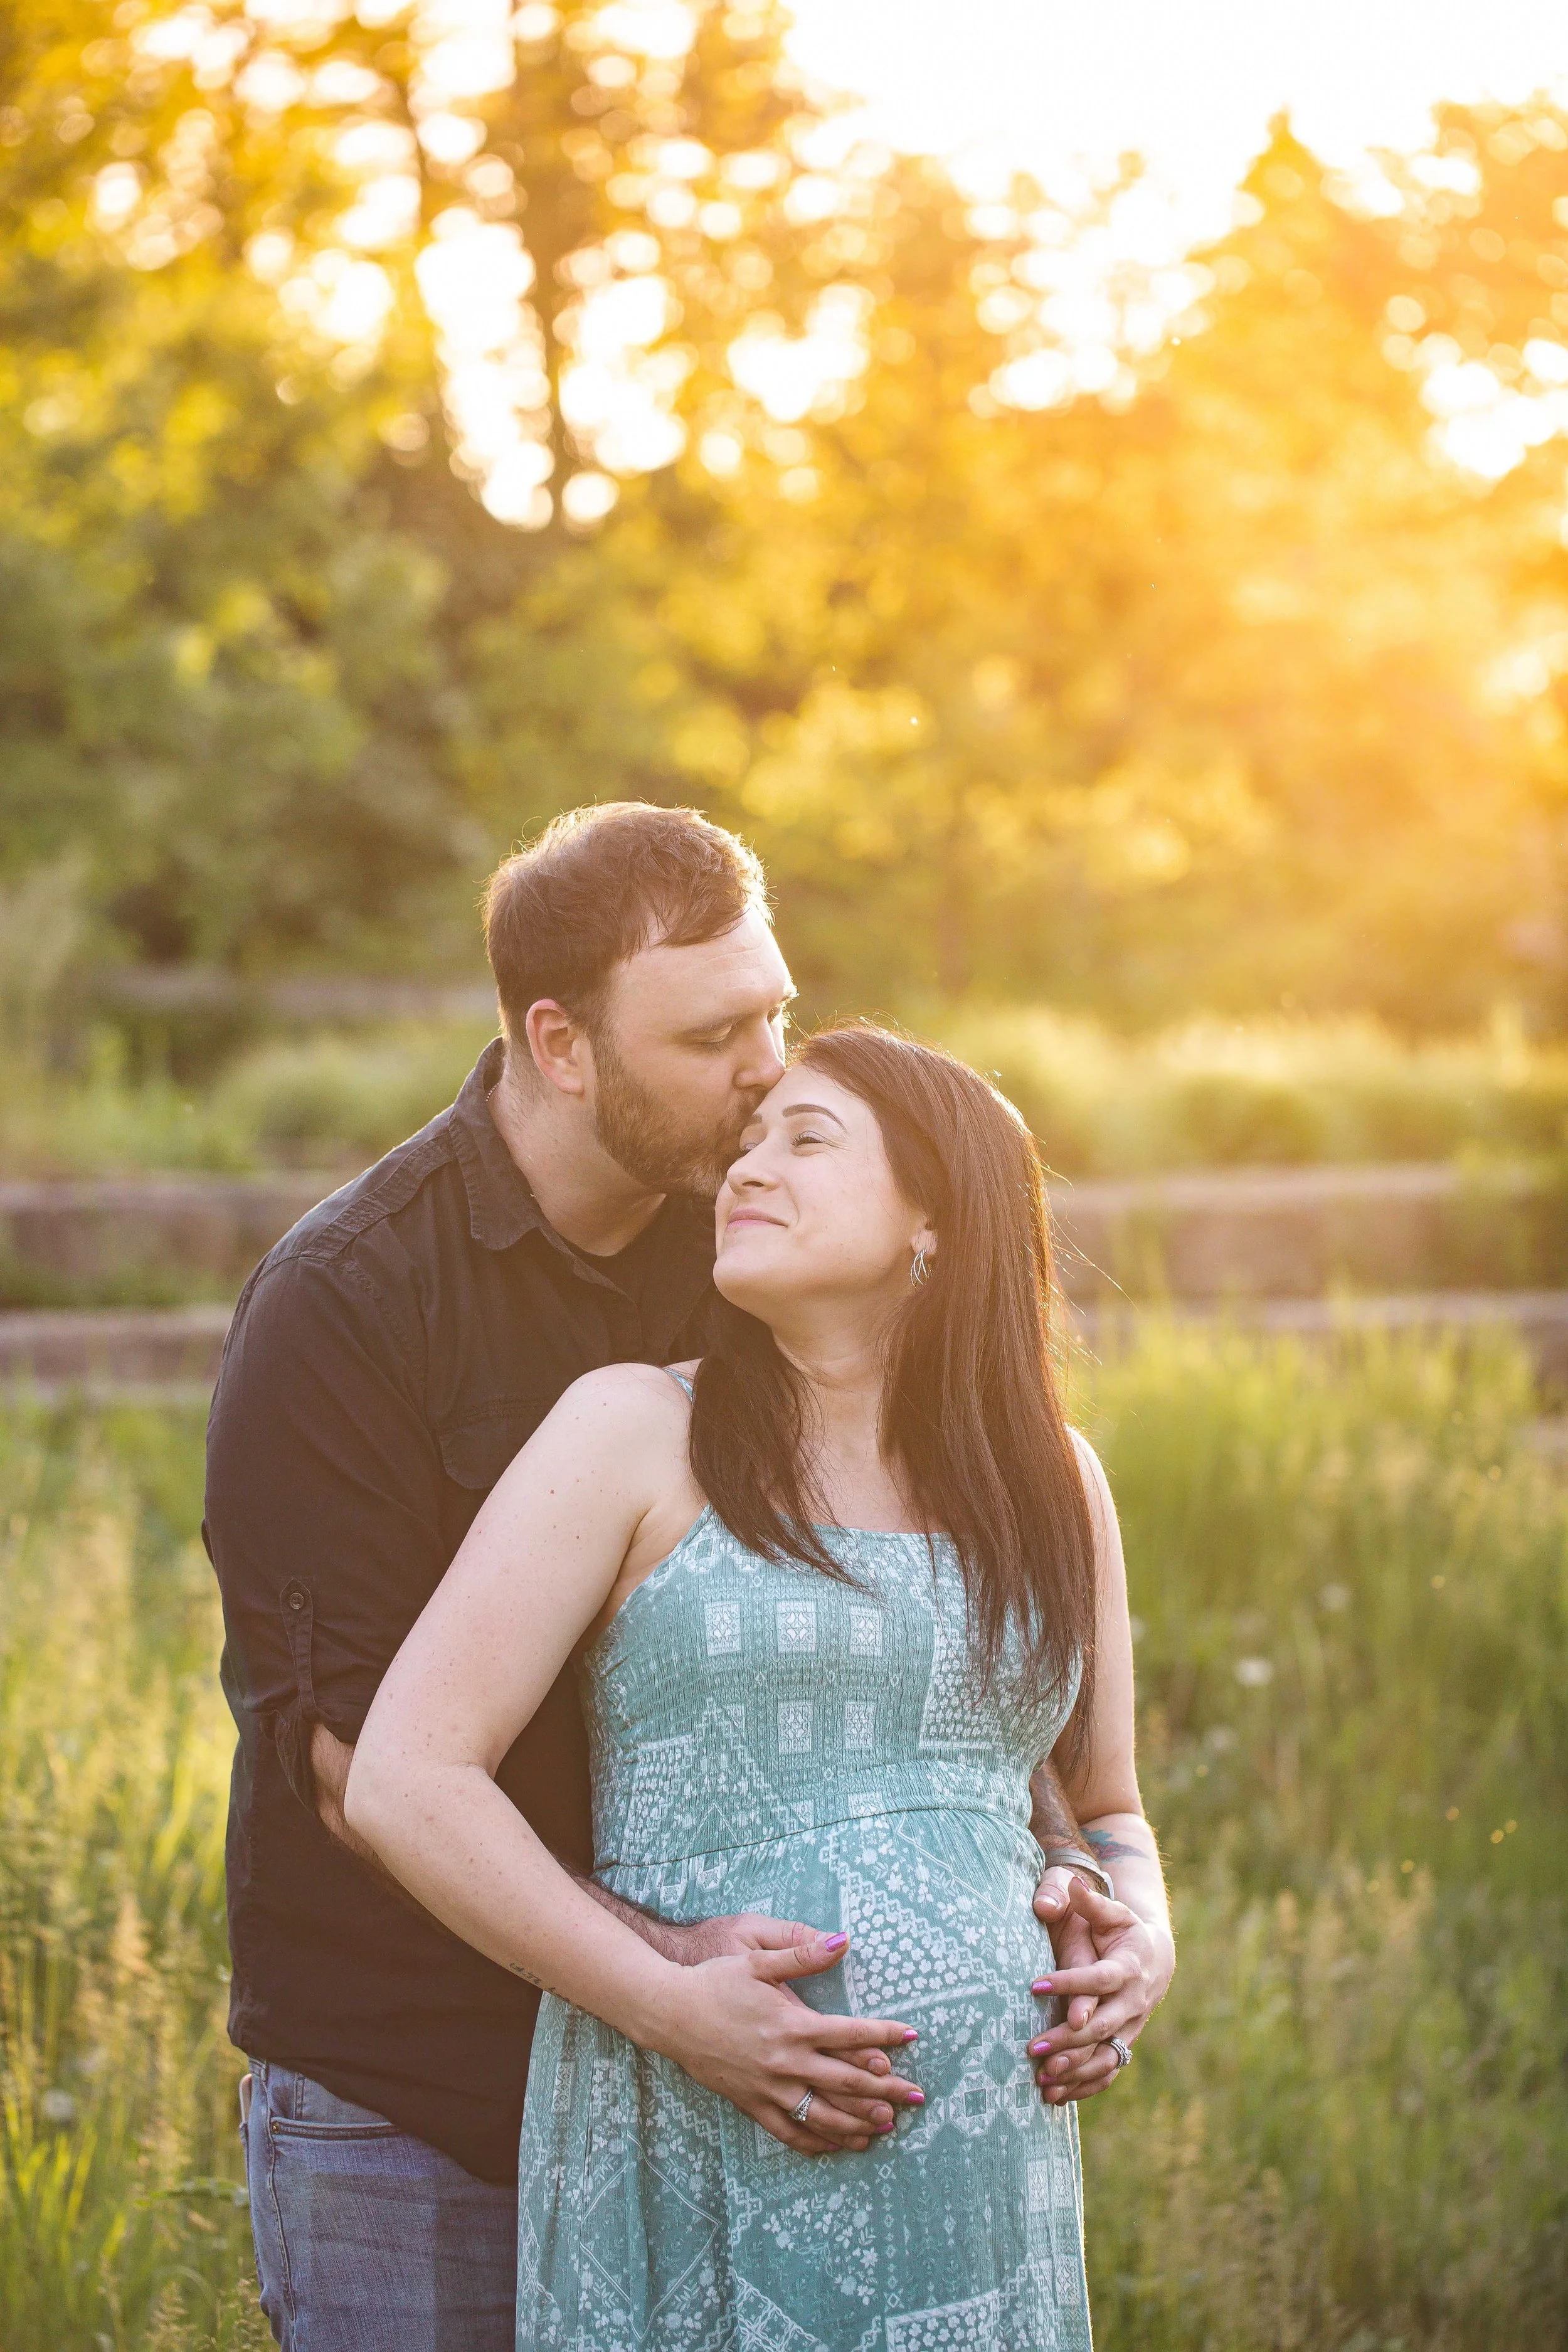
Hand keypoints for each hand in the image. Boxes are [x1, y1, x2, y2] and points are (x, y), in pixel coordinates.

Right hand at [656, 1925, 922, 2155]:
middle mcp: (785, 2062)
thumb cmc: (715, 1981)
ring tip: (887, 2127)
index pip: (851, 2034)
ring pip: (824, 2114)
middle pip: (848, 2081)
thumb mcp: (757, 1959)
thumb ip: (802, 1954)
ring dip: (859, 2123)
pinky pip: (790, 2132)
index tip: (912, 2037)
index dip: (884, 2036)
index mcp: (792, 2024)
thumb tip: (843, 1940)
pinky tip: (837, 2145)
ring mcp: (768, 2089)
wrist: (670, 2013)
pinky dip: (817, 2142)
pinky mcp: (751, 2104)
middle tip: (917, 2098)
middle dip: (887, 2090)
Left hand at [1027, 1876, 1173, 2103]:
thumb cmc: (1123, 1931)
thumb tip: (1072, 1883)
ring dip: (1074, 2069)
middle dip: (1067, 2038)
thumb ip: (1090, 1901)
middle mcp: (1132, 2003)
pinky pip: (1107, 2073)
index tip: (1034, 1984)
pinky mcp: (1123, 2046)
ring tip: (1041, 2077)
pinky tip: (1054, 2096)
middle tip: (1032, 2047)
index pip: (1099, 1979)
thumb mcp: (1111, 1912)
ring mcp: (1130, 2029)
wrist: (1154, 1961)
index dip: (1070, 1983)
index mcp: (1128, 1968)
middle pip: (1101, 2026)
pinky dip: (1083, 2086)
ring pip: (1104, 2057)